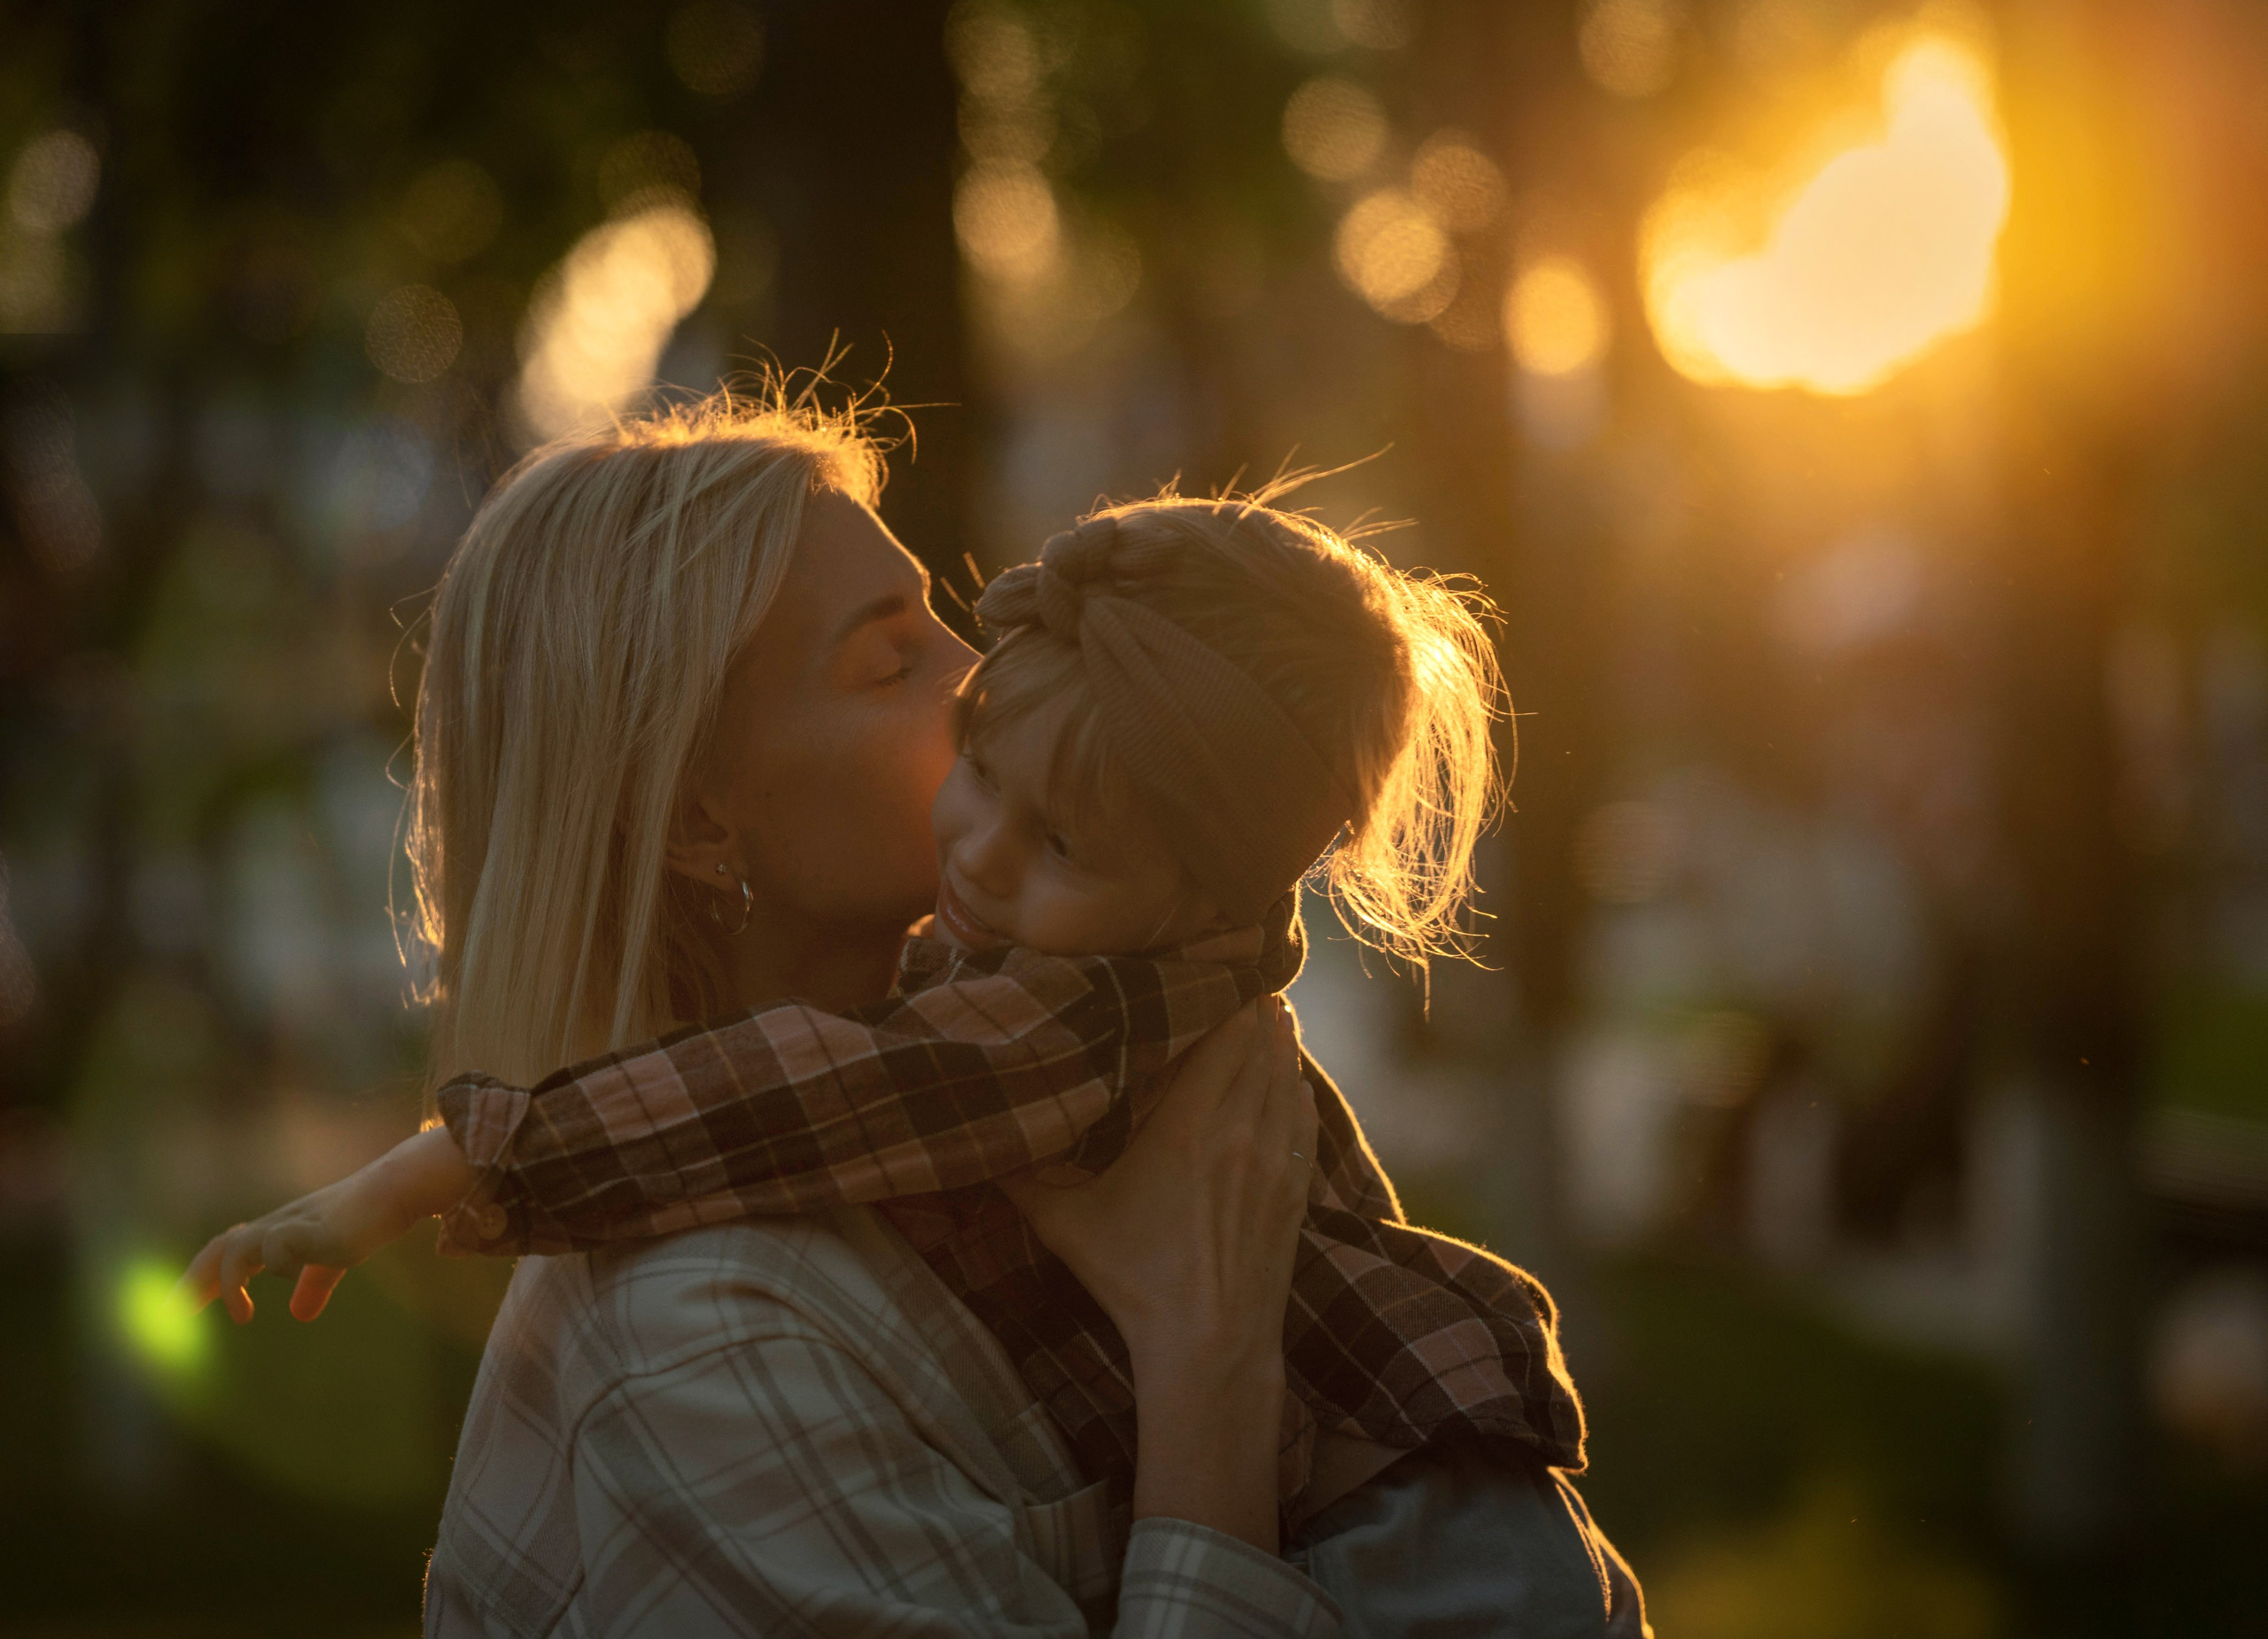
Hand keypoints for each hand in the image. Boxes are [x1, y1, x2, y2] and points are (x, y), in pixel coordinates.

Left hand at [177, 1125, 474, 1323]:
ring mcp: (295, 1225)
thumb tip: (300, 1315)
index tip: (180, 1309)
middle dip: (194, 1282)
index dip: (202, 1278)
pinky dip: (276, 1265)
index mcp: (279, 1230)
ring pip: (238, 1247)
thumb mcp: (335, 1257)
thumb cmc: (367, 1217)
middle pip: (221, 1248)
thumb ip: (316, 1282)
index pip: (227, 1250)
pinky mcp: (315, 1230)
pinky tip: (296, 1275)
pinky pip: (278, 1247)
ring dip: (228, 1283)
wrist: (398, 1189)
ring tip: (242, 1316)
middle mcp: (279, 1225)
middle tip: (173, 1316)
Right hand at [999, 995, 1317, 1548]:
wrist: (1209, 1344)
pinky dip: (1295, 1088)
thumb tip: (974, 1133)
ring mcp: (1276, 1159)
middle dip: (1251, 1009)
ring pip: (1287, 1077)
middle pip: (1260, 1046)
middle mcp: (1241, 1131)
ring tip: (1268, 1012)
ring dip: (1278, 1043)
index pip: (1222, 1036)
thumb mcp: (1064, 1223)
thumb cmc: (1133, 1280)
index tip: (1212, 967)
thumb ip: (1021, 1174)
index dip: (1222, 997)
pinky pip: (1303, 1118)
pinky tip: (1290, 1079)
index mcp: (1190, 1126)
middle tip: (1240, 976)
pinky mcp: (1295, 1189)